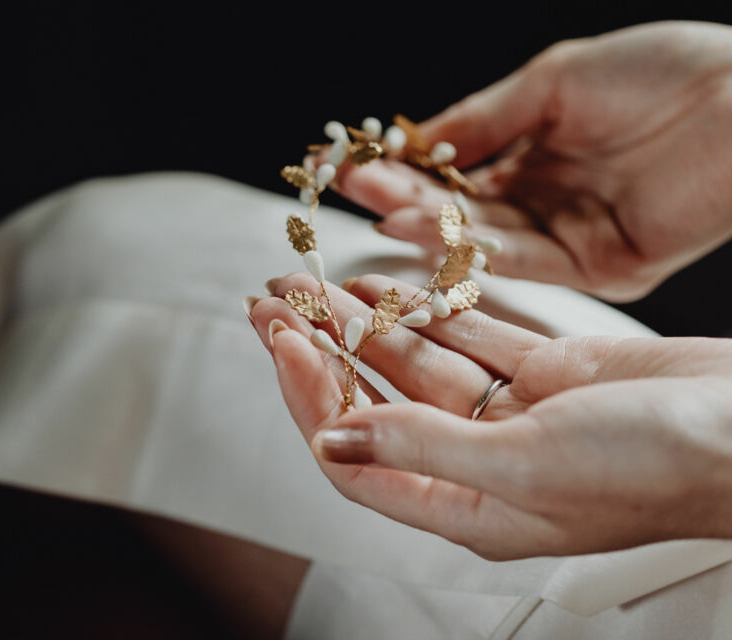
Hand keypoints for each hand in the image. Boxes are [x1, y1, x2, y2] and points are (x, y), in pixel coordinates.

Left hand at [248, 273, 731, 558]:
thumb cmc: (654, 467)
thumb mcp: (527, 465)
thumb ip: (423, 450)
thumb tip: (331, 441)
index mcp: (466, 504)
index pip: (355, 454)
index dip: (311, 399)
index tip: (287, 343)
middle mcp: (478, 460)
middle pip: (374, 400)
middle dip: (321, 350)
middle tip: (274, 301)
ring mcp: (511, 412)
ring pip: (415, 362)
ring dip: (364, 322)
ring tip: (312, 282)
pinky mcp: (543, 372)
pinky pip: (467, 335)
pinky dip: (426, 309)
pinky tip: (383, 283)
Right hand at [332, 21, 731, 300]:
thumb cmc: (662, 73)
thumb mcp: (553, 82)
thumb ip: (481, 120)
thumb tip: (411, 140)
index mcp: (536, 155)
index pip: (452, 172)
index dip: (401, 168)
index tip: (347, 161)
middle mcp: (545, 203)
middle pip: (458, 211)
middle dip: (401, 198)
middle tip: (347, 187)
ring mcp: (568, 239)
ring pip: (482, 240)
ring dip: (427, 227)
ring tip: (375, 210)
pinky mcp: (595, 267)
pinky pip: (521, 260)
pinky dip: (470, 248)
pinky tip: (425, 231)